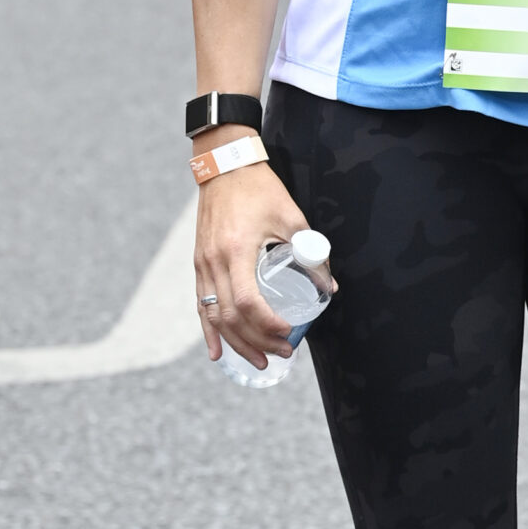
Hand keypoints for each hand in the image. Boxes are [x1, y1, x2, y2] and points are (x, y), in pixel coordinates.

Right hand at [192, 161, 334, 368]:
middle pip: (230, 316)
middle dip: (257, 341)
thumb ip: (312, 252)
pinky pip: (201, 304)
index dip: (266, 323)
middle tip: (283, 354)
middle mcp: (214, 261)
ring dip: (236, 343)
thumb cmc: (260, 189)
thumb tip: (329, 287)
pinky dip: (209, 331)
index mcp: (237, 249)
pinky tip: (217, 352)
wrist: (224, 166)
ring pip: (214, 315)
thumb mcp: (292, 218)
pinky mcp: (199, 263)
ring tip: (258, 362)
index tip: (287, 333)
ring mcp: (202, 263)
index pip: (246, 300)